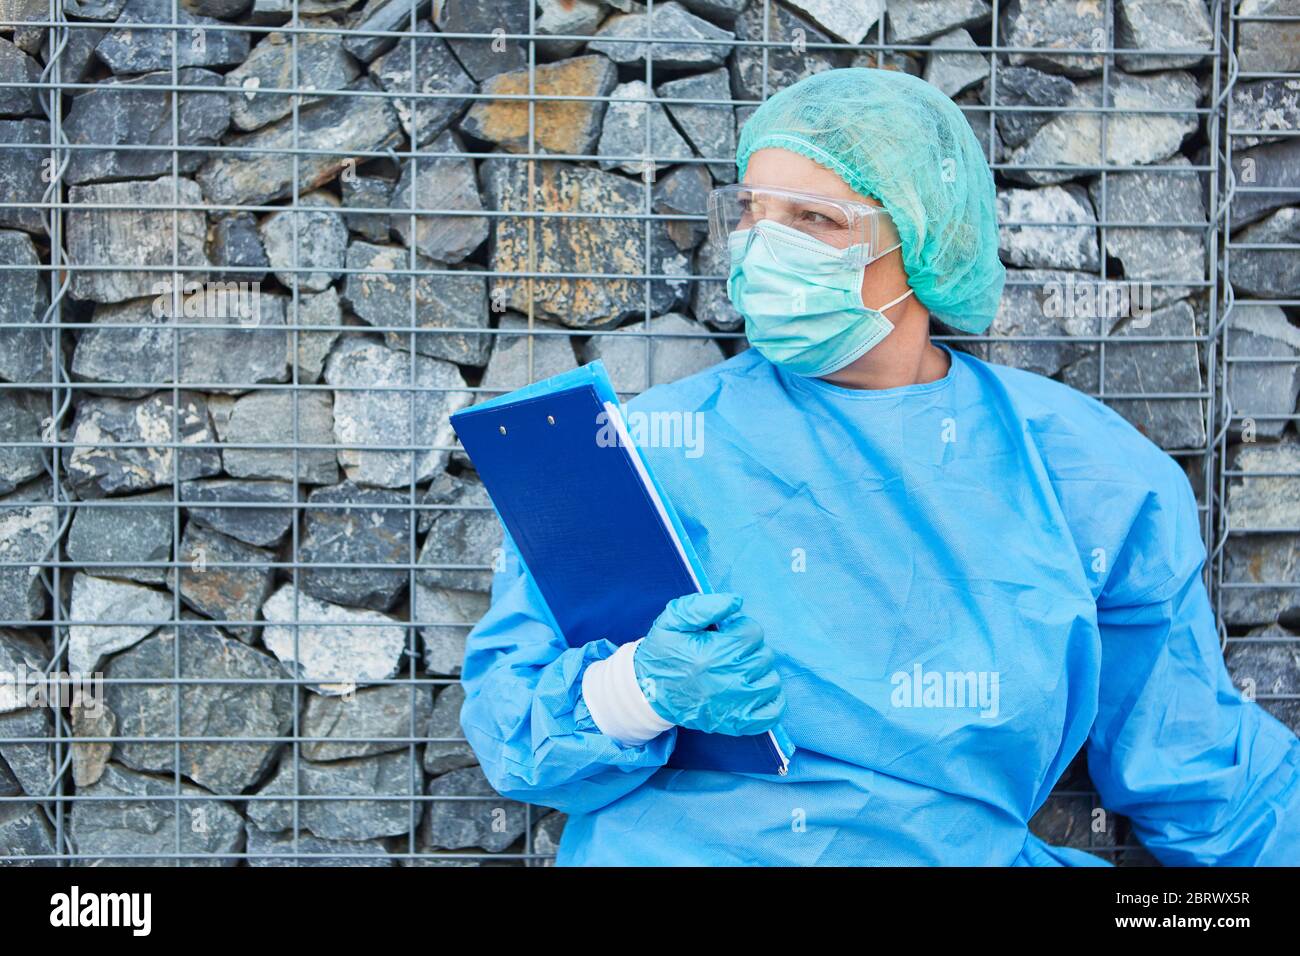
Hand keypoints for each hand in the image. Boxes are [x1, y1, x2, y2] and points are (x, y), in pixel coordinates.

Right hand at [632, 592, 785, 735]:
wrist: (647, 692)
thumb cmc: (663, 653)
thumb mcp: (672, 620)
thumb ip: (702, 606)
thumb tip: (736, 601)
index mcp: (714, 653)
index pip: (753, 632)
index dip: (740, 628)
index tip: (725, 634)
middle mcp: (728, 680)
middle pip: (764, 655)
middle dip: (748, 650)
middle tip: (727, 653)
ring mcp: (735, 705)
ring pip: (771, 681)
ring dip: (759, 674)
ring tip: (738, 672)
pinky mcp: (737, 723)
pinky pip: (772, 711)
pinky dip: (769, 701)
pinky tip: (753, 691)